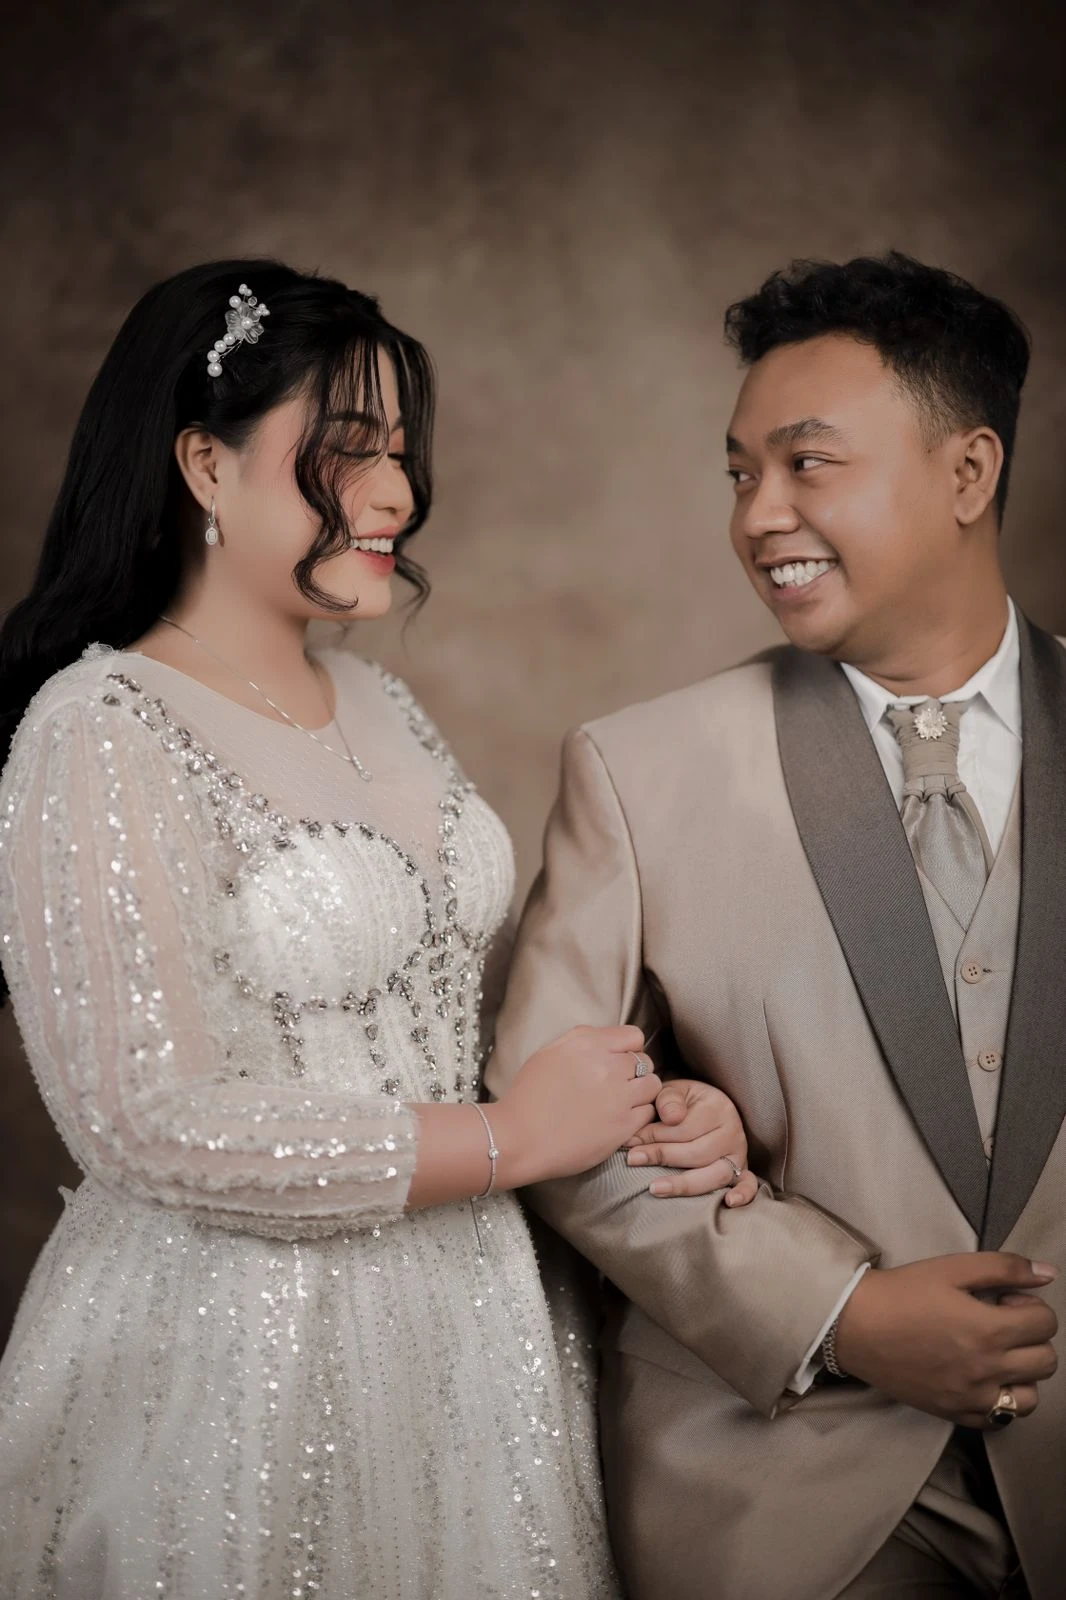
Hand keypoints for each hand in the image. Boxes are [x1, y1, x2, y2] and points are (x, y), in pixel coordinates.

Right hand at [492, 1025, 661, 1187]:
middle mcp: (608, 1066)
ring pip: (653, 1086)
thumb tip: (602, 1040)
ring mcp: (618, 1096)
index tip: (617, 1061)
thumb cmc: (526, 1099)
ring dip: (641, 1093)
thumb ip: (579, 1041)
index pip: (634, 1036)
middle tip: (617, 1086)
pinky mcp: (623, 1125)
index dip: (628, 1049)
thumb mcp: (547, 1054)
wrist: (519, 1139)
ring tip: (621, 1103)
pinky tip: (618, 1120)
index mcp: (588, 1044)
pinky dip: (638, 1115)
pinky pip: (648, 1112)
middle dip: (634, 1072)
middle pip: (645, 1061)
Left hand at [623, 1079, 758, 1204]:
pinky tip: (728, 1202)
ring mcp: (739, 1154)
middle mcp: (733, 1132)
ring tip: (655, 1188)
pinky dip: (743, 1195)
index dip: (655, 1136)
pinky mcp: (742, 1171)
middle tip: (633, 1159)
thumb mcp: (675, 1091)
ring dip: (684, 1184)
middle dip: (662, 1157)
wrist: (705, 1106)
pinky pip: (748, 1184)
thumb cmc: (685, 1102)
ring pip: (715, 1174)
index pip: (684, 1128)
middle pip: (697, 1153)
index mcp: (718, 1108)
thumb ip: (668, 1100)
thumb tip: (672, 1118)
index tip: (630, 1142)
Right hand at [835, 1253, 1058, 1427]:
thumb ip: (1004, 1268)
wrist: (854, 1325)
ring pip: (1030, 1397)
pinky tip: (982, 1379)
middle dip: (1031, 1337)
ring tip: (997, 1355)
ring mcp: (971, 1397)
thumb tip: (1047, 1273)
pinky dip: (1000, 1401)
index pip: (1046, 1323)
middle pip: (1046, 1361)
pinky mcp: (955, 1413)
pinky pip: (1000, 1420)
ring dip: (1022, 1373)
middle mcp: (986, 1369)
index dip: (1030, 1305)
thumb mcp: (952, 1268)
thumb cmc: (901, 1293)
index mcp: (989, 1330)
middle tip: (1001, 1323)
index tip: (1006, 1300)